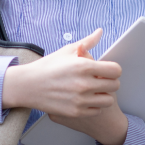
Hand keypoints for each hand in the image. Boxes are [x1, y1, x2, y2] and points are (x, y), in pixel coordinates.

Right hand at [2, 28, 127, 144]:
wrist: (29, 85)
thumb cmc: (48, 66)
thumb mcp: (67, 51)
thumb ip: (87, 42)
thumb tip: (100, 32)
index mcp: (84, 66)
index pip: (115, 70)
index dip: (113, 69)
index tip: (107, 70)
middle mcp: (84, 84)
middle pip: (115, 85)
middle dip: (110, 81)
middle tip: (100, 80)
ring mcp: (80, 100)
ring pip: (108, 100)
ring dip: (104, 95)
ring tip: (94, 90)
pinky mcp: (76, 112)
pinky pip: (97, 110)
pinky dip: (94, 105)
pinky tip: (86, 98)